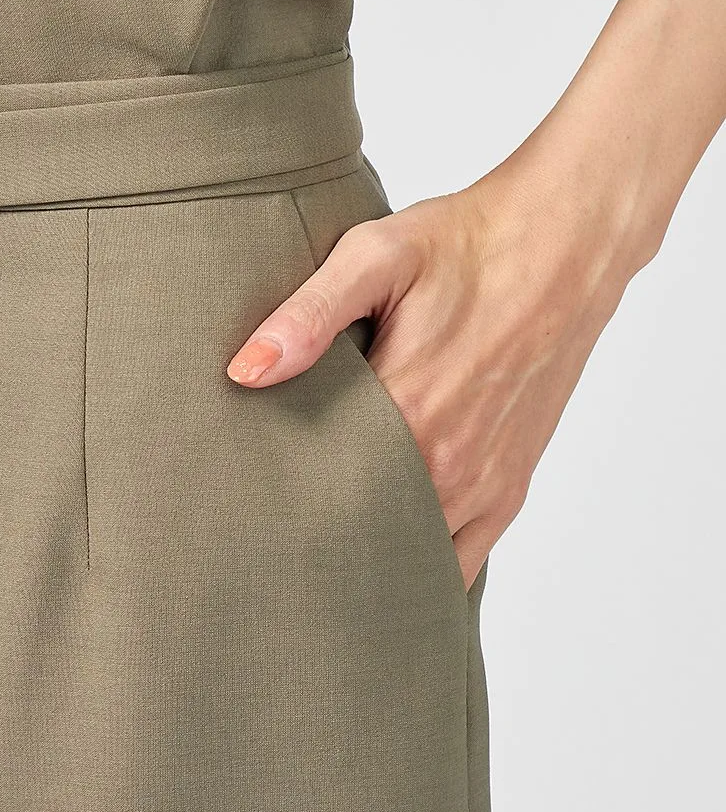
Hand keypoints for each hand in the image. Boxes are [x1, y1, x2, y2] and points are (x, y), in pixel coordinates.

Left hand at [224, 154, 642, 591]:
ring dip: (369, 556)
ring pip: (412, 557)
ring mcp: (483, 484)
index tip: (250, 505)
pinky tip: (393, 561)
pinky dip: (426, 566)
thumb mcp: (377, 257)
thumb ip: (309, 317)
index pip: (319, 491)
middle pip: (362, 534)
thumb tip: (245, 371)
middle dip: (317, 536)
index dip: (280, 502)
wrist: (566, 246)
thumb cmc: (470, 245)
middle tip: (277, 536)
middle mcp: (448, 464)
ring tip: (324, 553)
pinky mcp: (510, 486)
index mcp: (407, 412)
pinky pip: (464, 559)